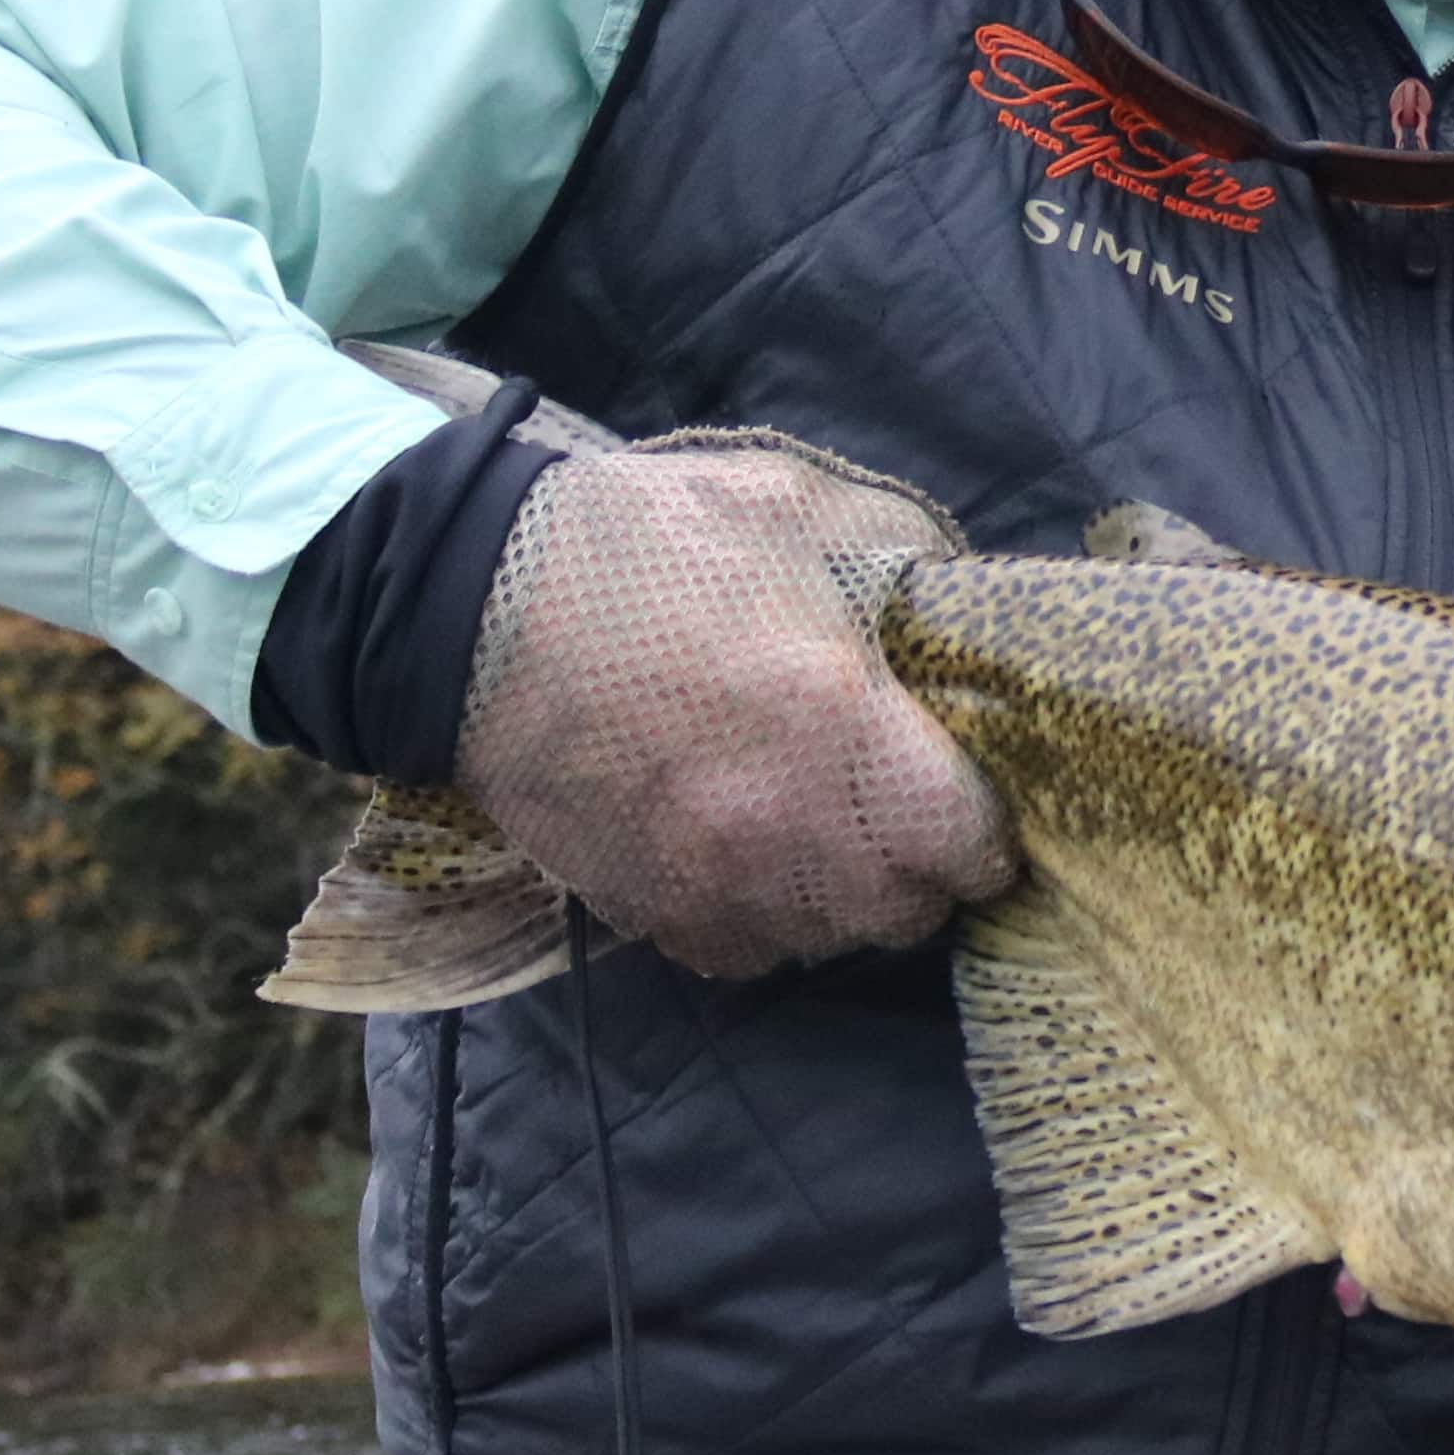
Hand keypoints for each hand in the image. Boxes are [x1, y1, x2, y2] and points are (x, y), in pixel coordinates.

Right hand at [453, 444, 1020, 975]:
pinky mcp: (652, 913)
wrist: (469, 613)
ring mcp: (716, 887)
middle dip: (922, 862)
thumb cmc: (645, 549)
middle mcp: (793, 836)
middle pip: (912, 911)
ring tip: (820, 821)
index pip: (977, 847)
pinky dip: (763, 913)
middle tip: (897, 798)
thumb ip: (908, 556)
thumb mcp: (799, 505)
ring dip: (844, 893)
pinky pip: (747, 949)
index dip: (985, 817)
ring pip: (831, 939)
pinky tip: (748, 848)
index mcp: (847, 733)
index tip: (963, 782)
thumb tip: (959, 607)